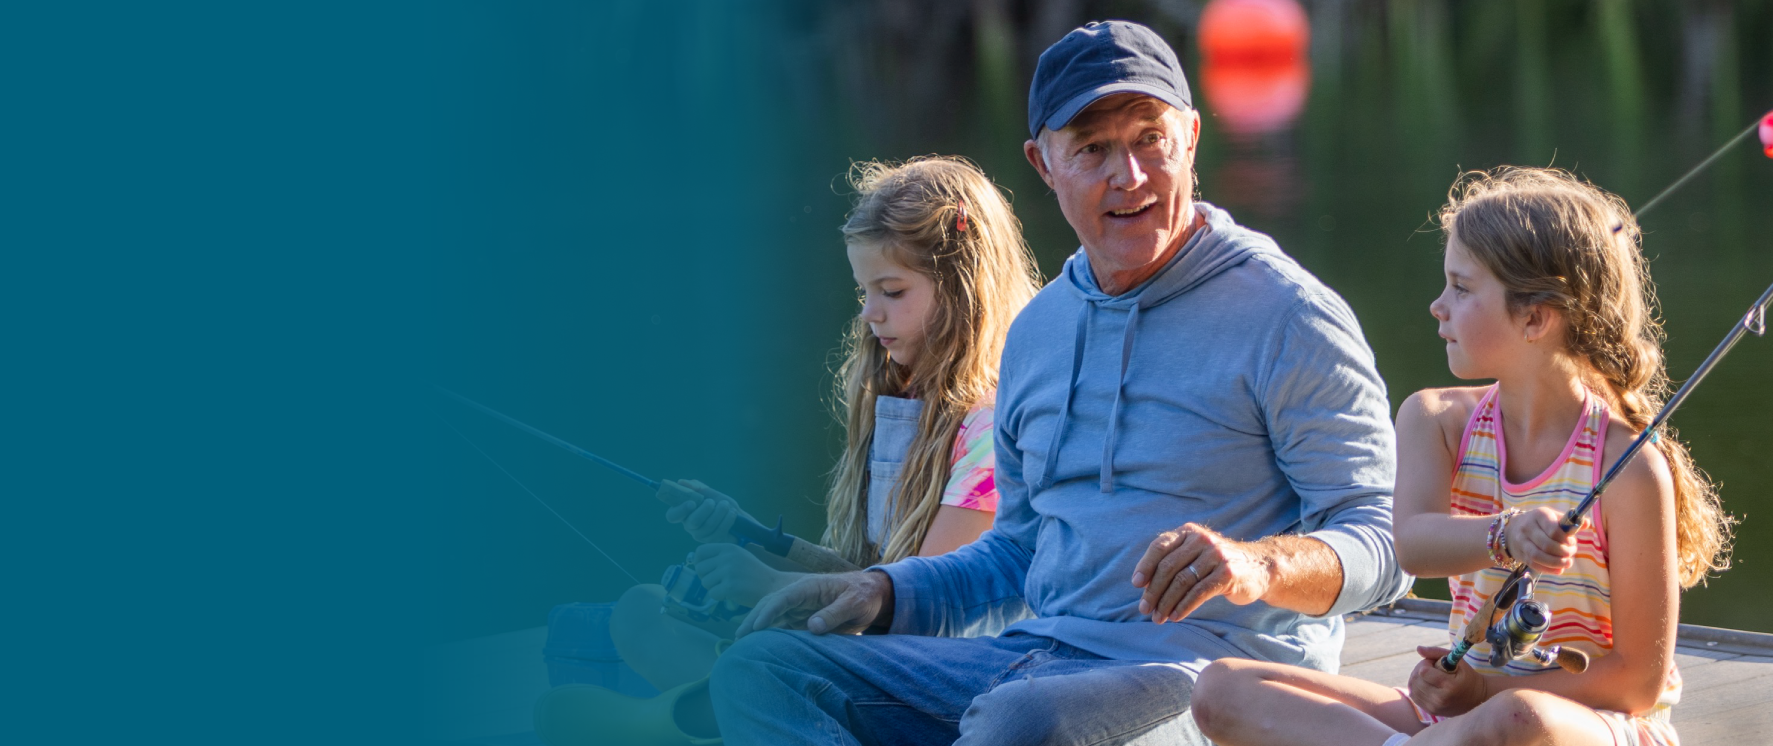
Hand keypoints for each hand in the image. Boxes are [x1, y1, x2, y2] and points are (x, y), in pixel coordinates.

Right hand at [661, 479, 755, 543]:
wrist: (737, 515)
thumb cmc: (720, 503)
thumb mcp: (710, 492)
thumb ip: (696, 488)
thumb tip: (681, 482)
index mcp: (685, 512)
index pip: (672, 516)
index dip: (680, 510)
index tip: (692, 503)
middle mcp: (690, 526)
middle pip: (693, 522)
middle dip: (705, 510)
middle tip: (713, 502)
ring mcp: (701, 535)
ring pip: (708, 526)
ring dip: (719, 512)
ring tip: (726, 505)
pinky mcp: (714, 541)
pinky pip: (719, 532)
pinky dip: (727, 520)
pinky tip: (732, 513)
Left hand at [691, 543, 792, 606]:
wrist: (772, 586)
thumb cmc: (753, 574)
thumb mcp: (738, 557)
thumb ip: (720, 557)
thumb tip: (696, 562)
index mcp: (728, 548)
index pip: (700, 552)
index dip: (699, 562)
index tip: (708, 571)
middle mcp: (727, 557)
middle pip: (699, 569)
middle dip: (706, 578)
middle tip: (719, 582)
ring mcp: (729, 571)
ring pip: (705, 583)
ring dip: (713, 588)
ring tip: (728, 588)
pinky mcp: (730, 586)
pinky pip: (712, 594)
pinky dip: (719, 597)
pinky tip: (731, 595)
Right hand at [735, 570, 891, 638]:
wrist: (872, 594)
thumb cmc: (864, 595)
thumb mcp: (854, 604)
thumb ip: (834, 614)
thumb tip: (812, 627)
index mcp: (810, 586)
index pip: (784, 597)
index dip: (769, 611)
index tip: (757, 626)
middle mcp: (800, 594)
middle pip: (770, 604)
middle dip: (753, 619)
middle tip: (738, 638)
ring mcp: (799, 606)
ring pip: (772, 614)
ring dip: (756, 626)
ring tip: (741, 644)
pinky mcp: (801, 616)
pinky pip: (781, 624)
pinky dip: (769, 633)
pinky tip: (758, 645)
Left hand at [1131, 523, 1271, 622]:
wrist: (1259, 567)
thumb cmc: (1217, 564)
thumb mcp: (1195, 554)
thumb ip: (1172, 562)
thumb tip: (1143, 585)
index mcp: (1189, 532)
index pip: (1160, 546)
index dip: (1145, 566)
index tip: (1136, 585)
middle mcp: (1202, 540)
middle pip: (1168, 567)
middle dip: (1153, 590)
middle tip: (1144, 609)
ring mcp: (1216, 556)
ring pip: (1182, 581)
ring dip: (1166, 602)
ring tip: (1158, 617)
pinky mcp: (1227, 574)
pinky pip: (1198, 592)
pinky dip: (1184, 606)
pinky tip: (1176, 617)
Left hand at [1408, 645, 1488, 716]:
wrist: (1476, 698)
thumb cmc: (1466, 676)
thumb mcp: (1456, 660)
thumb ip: (1436, 652)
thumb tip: (1418, 648)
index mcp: (1449, 686)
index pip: (1423, 672)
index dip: (1426, 663)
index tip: (1434, 663)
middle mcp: (1440, 699)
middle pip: (1416, 679)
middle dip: (1420, 670)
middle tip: (1431, 669)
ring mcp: (1435, 707)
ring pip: (1412, 688)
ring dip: (1417, 679)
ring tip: (1429, 677)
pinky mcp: (1431, 712)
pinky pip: (1414, 696)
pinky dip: (1416, 688)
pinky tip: (1426, 684)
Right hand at [1507, 507, 1577, 574]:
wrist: (1512, 530)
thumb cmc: (1539, 523)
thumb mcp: (1552, 516)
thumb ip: (1570, 521)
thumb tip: (1586, 523)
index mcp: (1539, 515)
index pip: (1553, 530)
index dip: (1565, 539)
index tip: (1572, 542)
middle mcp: (1528, 527)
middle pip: (1546, 544)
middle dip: (1563, 552)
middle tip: (1571, 553)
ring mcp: (1522, 542)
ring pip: (1538, 556)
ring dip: (1556, 562)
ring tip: (1567, 563)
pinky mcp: (1521, 554)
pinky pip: (1534, 564)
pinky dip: (1548, 569)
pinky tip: (1559, 570)